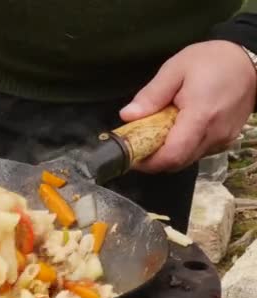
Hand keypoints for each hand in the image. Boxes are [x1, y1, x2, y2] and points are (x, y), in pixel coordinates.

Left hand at [120, 40, 256, 173]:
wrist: (249, 60)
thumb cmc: (211, 60)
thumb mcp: (175, 69)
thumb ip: (151, 95)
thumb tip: (127, 116)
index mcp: (200, 116)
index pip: (172, 155)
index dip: (148, 161)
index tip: (130, 154)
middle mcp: (214, 134)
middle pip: (177, 162)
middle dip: (153, 159)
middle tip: (136, 143)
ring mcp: (223, 140)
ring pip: (187, 159)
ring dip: (166, 153)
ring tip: (153, 133)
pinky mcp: (226, 140)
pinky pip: (198, 152)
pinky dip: (181, 147)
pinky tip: (173, 130)